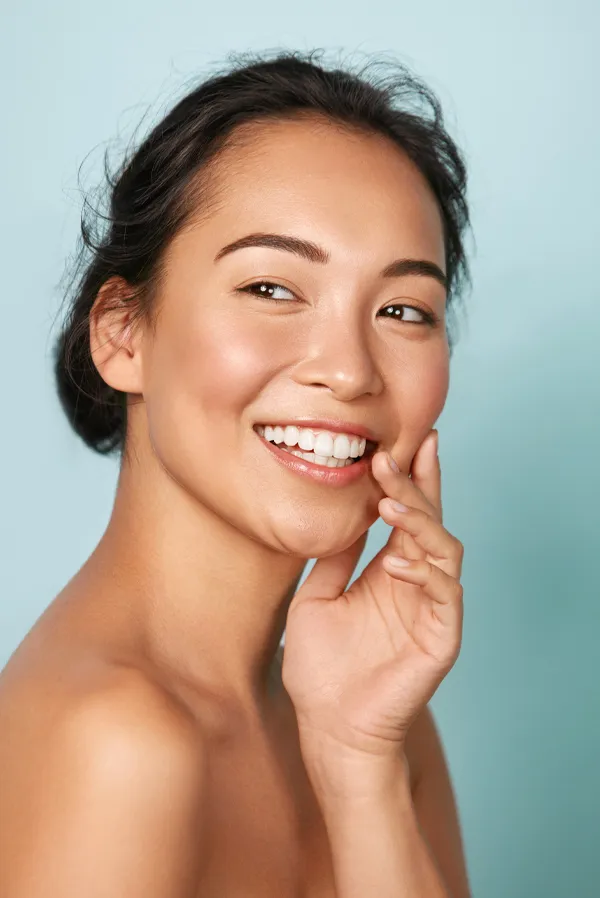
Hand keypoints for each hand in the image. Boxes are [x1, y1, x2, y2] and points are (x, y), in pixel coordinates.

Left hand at [281, 430, 463, 780]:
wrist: (328, 727)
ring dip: (420, 521)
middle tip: (388, 457)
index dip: (408, 479)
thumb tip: (340, 514)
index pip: (407, 516)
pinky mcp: (442, 636)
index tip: (397, 442)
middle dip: (414, 486)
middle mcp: (416, 583)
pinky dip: (424, 572)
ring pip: (445, 549)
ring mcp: (432, 608)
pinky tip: (395, 561)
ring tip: (389, 503)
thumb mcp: (315, 599)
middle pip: (429, 521)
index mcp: (390, 571)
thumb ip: (332, 559)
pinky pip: (445, 594)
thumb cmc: (321, 669)